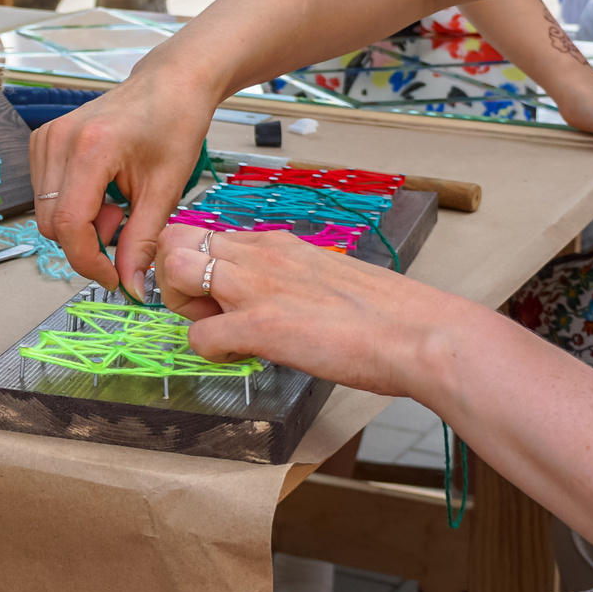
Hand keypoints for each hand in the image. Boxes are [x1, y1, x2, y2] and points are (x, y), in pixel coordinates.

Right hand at [31, 62, 224, 294]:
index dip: (88, 261)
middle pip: (52, 223)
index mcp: (91, 149)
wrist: (169, 84)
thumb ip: (141, 241)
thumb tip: (130, 285)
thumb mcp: (165, 189)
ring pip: (46, 212)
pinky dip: (72, 206)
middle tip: (123, 224)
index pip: (69, 225)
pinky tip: (102, 192)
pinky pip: (45, 194)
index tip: (113, 277)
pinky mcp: (43, 140)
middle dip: (87, 241)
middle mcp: (58, 140)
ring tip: (117, 204)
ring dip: (80, 224)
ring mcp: (46, 138)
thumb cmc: (174, 124)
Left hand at [150, 226, 446, 400]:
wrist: (418, 333)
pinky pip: (198, 336)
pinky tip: (242, 358)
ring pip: (174, 272)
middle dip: (175, 279)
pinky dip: (210, 353)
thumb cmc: (385, 313)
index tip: (215, 295)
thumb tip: (277, 297)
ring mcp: (257, 288)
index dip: (198, 265)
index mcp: (277, 243)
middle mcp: (260, 255)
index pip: (205, 233)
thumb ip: (291, 279)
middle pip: (176, 241)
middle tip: (206, 312)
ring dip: (183, 307)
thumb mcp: (326, 276)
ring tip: (219, 331)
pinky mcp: (260, 327)